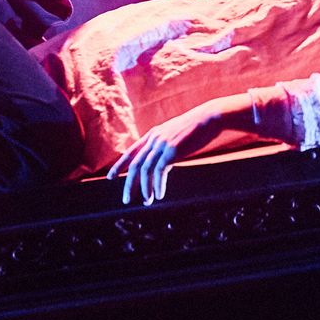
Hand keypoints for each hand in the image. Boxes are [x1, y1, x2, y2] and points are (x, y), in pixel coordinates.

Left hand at [108, 103, 225, 204]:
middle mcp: (154, 139)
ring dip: (145, 189)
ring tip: (146, 201)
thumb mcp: (176, 135)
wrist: (209, 118)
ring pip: (146, 170)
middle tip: (126, 200)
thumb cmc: (196, 128)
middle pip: (135, 164)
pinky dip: (158, 185)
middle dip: (129, 184)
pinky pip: (160, 172)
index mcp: (153, 134)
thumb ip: (166, 148)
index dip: (119, 165)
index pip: (131, 152)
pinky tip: (160, 195)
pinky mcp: (172, 151)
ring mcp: (162, 144)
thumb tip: (163, 165)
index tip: (111, 177)